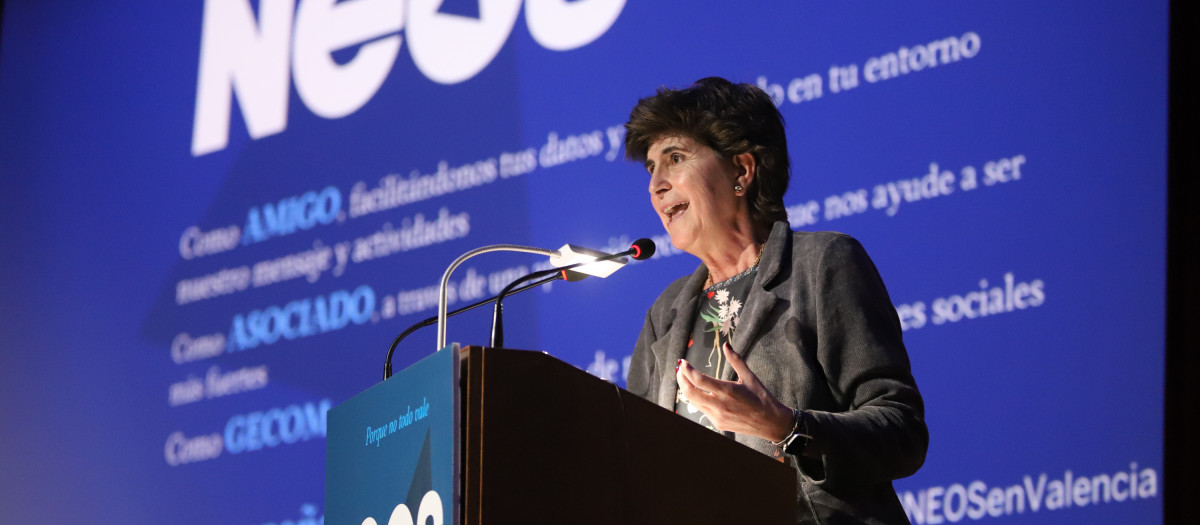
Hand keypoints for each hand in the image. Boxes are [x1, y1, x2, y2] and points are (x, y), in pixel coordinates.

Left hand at [676, 343, 793, 441]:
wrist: (771, 423)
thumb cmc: (762, 398)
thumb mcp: (749, 377)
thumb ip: (736, 360)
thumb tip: (726, 345)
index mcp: (727, 391)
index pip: (699, 380)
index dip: (687, 370)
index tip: (683, 362)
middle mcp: (719, 405)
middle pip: (690, 392)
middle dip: (681, 379)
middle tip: (680, 370)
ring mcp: (717, 416)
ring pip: (693, 402)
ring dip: (687, 389)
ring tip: (686, 379)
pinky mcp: (718, 424)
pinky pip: (702, 410)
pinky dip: (697, 399)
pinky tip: (700, 392)